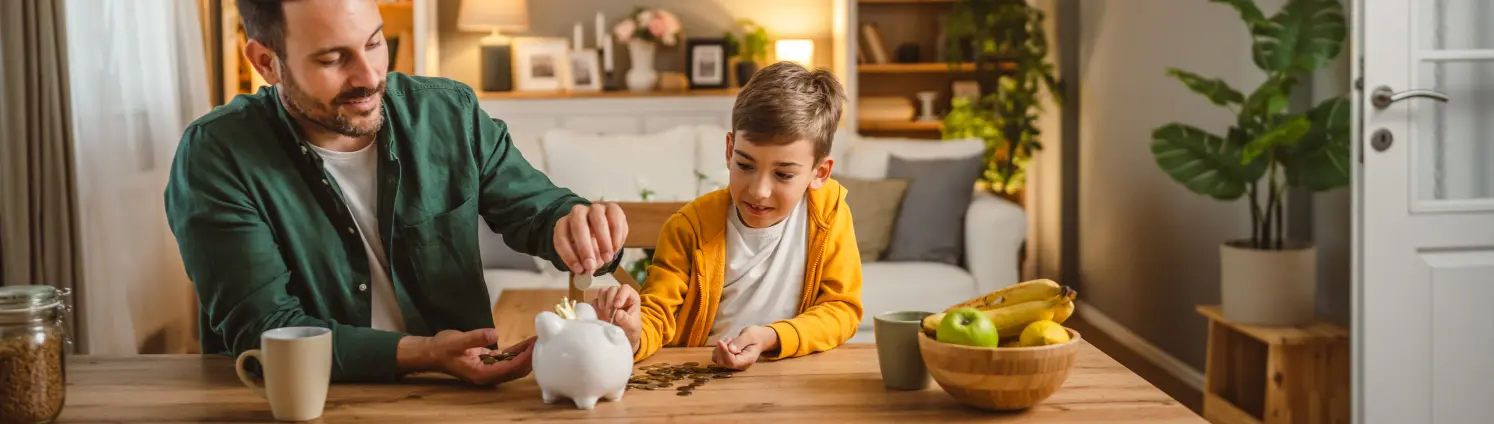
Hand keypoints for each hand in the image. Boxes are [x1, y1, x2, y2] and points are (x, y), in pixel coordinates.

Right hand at [405, 329, 536, 384]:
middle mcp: (487, 375)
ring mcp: (488, 370)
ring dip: (524, 355)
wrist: (431, 352)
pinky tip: (524, 344)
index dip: (524, 359)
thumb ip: (476, 338)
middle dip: (529, 357)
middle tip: (541, 342)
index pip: (509, 369)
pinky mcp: (487, 363)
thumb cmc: (442, 348)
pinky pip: (506, 361)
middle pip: (515, 370)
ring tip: (536, 341)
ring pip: (513, 366)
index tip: (534, 347)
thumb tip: (495, 334)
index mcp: (481, 374)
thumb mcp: (457, 341)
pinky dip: (516, 353)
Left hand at [554, 203, 627, 274]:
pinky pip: (615, 220)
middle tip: (591, 265)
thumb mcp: (584, 256)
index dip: (568, 255)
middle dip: (584, 248)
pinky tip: (615, 248)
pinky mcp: (613, 208)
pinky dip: (616, 236)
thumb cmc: (590, 245)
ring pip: (598, 220)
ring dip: (603, 241)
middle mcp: (578, 212)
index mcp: (564, 224)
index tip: (578, 270)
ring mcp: (595, 208)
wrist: (604, 230)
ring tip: (607, 258)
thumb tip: (588, 272)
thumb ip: (585, 263)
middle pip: (578, 225)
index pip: (561, 237)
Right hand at [590, 285, 641, 352]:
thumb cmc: (631, 329)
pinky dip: (596, 308)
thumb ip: (626, 320)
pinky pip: (595, 301)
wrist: (625, 336)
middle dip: (610, 302)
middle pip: (612, 289)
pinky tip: (600, 316)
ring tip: (606, 316)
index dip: (620, 295)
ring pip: (602, 292)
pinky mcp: (600, 304)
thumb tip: (618, 313)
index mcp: (631, 296)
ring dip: (602, 304)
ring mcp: (609, 298)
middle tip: (610, 315)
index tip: (617, 306)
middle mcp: (620, 294)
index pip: (625, 288)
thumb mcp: (632, 326)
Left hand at [712, 326, 778, 370]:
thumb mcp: (750, 335)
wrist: (758, 338)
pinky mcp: (728, 360)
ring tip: (730, 340)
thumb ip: (740, 342)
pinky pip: (717, 357)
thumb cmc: (755, 336)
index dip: (724, 353)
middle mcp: (740, 365)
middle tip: (730, 339)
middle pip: (723, 362)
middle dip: (722, 349)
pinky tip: (727, 343)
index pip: (732, 362)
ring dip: (720, 348)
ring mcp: (733, 363)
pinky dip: (718, 349)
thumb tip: (730, 350)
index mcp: (748, 360)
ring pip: (718, 360)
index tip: (720, 341)